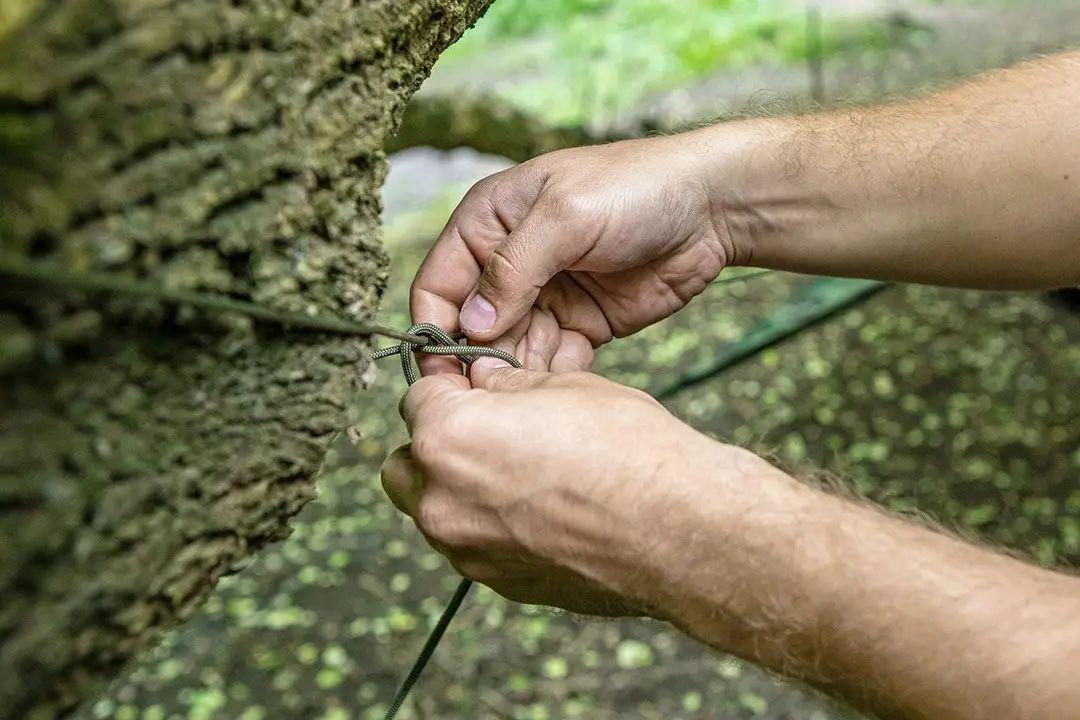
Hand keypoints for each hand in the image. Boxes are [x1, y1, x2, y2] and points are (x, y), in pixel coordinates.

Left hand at [380, 364, 747, 616]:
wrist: (680, 532)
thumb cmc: (629, 451)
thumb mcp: (566, 387)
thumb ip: (509, 386)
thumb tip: (488, 385)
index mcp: (448, 438)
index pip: (417, 397)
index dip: (449, 385)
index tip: (472, 386)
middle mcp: (442, 500)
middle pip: (406, 463)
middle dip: (433, 444)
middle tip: (484, 430)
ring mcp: (467, 550)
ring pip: (432, 510)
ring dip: (457, 488)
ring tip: (519, 473)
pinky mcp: (497, 583)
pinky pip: (472, 545)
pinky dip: (489, 525)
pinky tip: (541, 511)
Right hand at [410, 134, 746, 374]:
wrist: (713, 206)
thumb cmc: (634, 188)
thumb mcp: (566, 215)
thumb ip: (513, 268)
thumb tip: (469, 325)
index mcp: (488, 223)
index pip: (438, 285)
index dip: (434, 330)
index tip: (442, 374)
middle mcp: (508, 263)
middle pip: (470, 328)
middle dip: (475, 363)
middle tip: (489, 400)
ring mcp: (545, 297)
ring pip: (508, 351)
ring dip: (512, 377)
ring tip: (524, 403)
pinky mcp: (580, 325)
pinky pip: (550, 361)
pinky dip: (550, 380)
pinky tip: (558, 395)